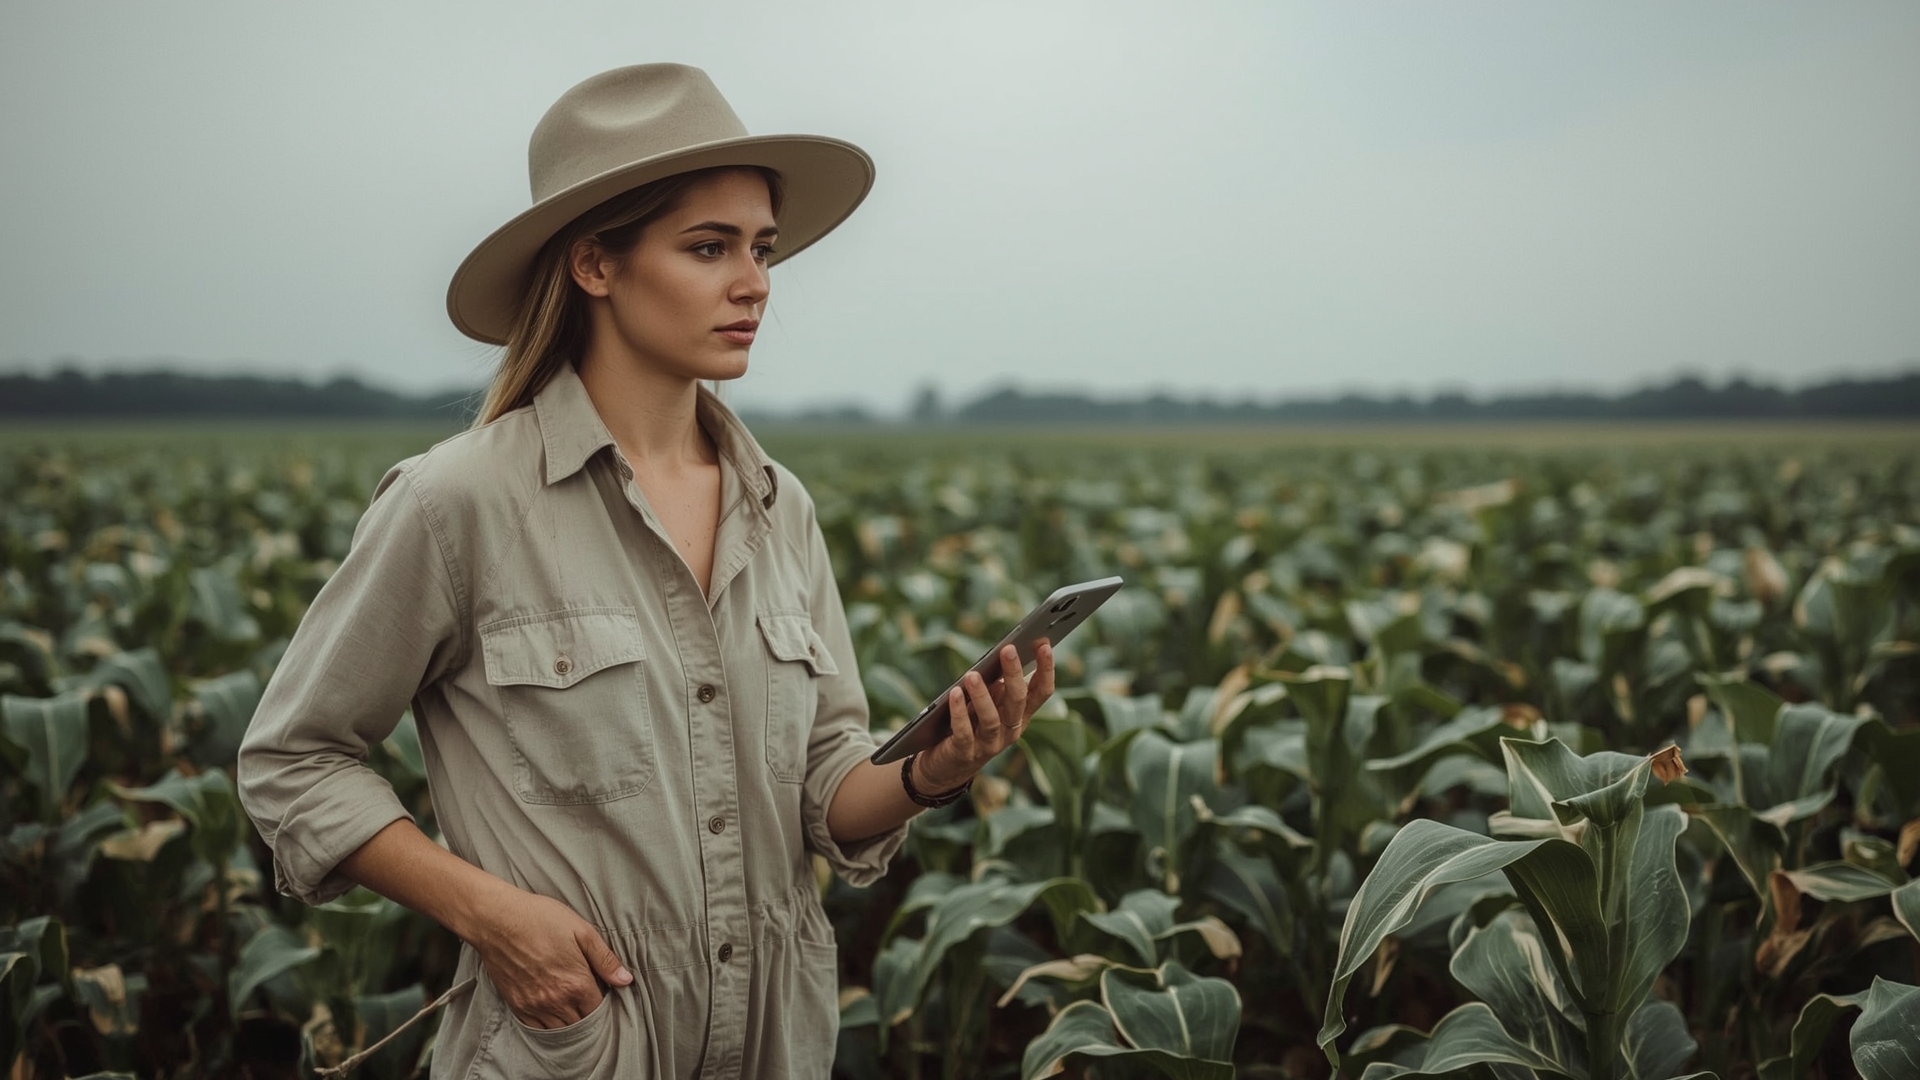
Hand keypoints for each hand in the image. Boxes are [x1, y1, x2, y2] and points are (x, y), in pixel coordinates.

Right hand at [469, 883, 631, 1028]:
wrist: (497, 920)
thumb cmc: (541, 919)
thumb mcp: (581, 931)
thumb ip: (605, 959)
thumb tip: (626, 980)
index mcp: (576, 983)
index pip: (599, 1011)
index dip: (605, 1006)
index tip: (605, 997)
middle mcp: (556, 1001)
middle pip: (581, 1025)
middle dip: (589, 1018)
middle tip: (591, 1006)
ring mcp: (534, 1006)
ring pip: (560, 1031)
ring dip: (570, 1026)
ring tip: (575, 1012)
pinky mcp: (516, 1005)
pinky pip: (537, 1030)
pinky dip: (548, 1028)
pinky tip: (554, 1017)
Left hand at [917, 641, 1056, 792]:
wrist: (947, 767)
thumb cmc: (970, 725)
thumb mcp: (989, 705)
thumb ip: (998, 686)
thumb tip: (1004, 657)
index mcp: (1020, 715)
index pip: (1041, 692)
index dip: (1046, 669)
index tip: (1044, 645)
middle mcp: (1010, 731)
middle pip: (1018, 701)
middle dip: (1014, 674)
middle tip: (1008, 649)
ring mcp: (989, 745)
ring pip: (991, 719)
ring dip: (982, 695)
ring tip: (972, 675)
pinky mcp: (965, 753)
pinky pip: (963, 732)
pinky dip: (959, 712)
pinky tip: (954, 694)